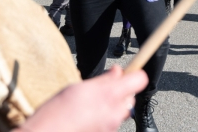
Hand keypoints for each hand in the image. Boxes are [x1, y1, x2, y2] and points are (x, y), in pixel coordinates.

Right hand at [15, 65, 147, 131]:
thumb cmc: (57, 112)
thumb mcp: (79, 87)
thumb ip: (103, 79)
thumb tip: (118, 71)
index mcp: (110, 95)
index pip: (140, 80)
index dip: (134, 73)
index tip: (125, 72)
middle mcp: (115, 113)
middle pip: (131, 96)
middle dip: (121, 91)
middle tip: (101, 89)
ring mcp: (112, 127)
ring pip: (122, 110)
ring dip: (112, 105)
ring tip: (90, 105)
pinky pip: (112, 122)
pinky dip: (105, 117)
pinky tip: (87, 117)